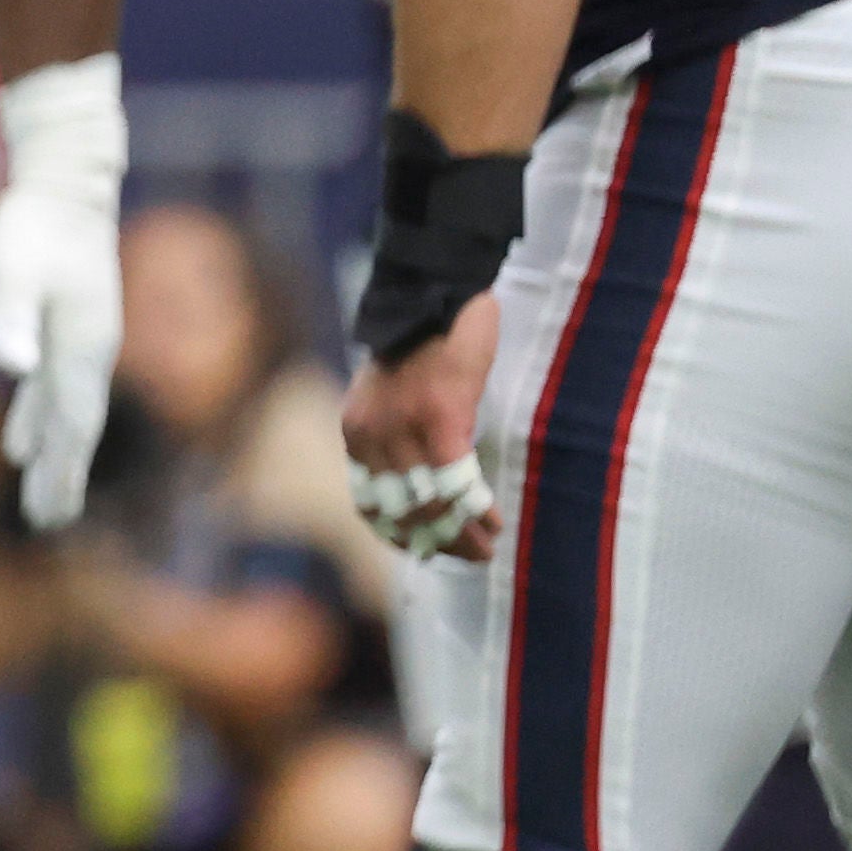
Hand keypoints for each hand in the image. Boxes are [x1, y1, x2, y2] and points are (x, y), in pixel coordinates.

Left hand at [0, 61, 126, 529]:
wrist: (65, 180)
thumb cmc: (34, 225)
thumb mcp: (13, 269)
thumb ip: (12, 318)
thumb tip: (15, 368)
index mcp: (82, 349)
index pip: (74, 424)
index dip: (62, 471)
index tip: (51, 515)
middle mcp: (88, 352)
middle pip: (77, 427)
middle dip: (62, 476)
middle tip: (50, 523)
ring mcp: (79, 339)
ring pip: (66, 411)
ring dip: (52, 454)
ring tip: (42, 496)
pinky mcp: (64, 325)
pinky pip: (54, 388)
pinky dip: (40, 419)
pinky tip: (21, 439)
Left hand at [344, 294, 499, 560]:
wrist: (432, 294)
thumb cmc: (418, 346)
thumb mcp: (387, 396)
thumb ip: (392, 436)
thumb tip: (415, 485)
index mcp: (357, 433)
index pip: (370, 503)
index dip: (399, 535)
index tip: (427, 550)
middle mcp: (372, 437)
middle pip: (403, 512)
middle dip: (439, 541)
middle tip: (471, 555)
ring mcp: (404, 429)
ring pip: (431, 504)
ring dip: (462, 533)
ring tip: (487, 546)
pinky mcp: (440, 418)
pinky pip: (457, 482)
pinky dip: (477, 509)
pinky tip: (494, 521)